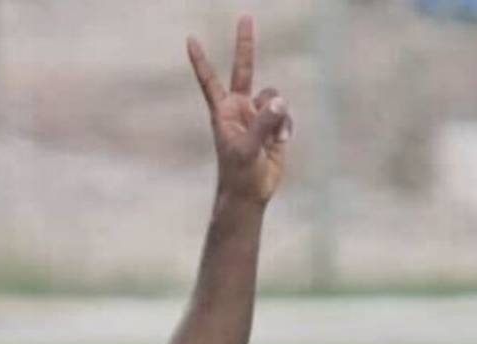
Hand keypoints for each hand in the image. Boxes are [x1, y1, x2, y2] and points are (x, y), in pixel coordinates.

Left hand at [187, 17, 291, 204]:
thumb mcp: (246, 149)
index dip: (201, 61)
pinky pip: (286, 115)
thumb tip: (279, 101)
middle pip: (244, 69)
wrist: (250, 193)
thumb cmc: (238, 173)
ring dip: (277, 115)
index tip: (189, 39)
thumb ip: (262, 124)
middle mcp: (240, 107)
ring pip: (274, 97)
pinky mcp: (273, 125)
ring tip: (272, 139)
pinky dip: (286, 127)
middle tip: (244, 17)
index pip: (210, 80)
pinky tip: (280, 143)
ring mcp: (257, 115)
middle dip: (245, 45)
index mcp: (224, 111)